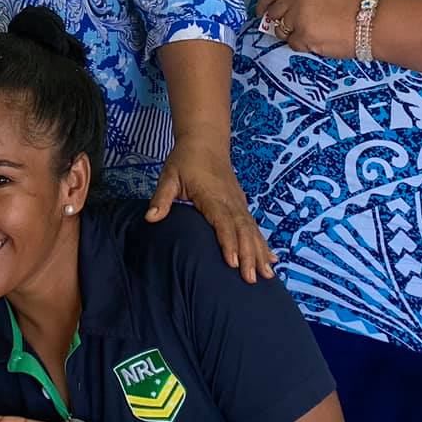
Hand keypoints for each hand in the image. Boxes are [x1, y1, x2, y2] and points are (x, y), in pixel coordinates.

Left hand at [148, 140, 274, 281]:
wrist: (205, 141)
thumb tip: (150, 218)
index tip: (232, 263)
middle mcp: (230, 201)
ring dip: (260, 253)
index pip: (223, 222)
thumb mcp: (169, 176)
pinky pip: (254, 226)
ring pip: (252, 230)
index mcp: (212, 196)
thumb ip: (161, 199)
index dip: (228, 243)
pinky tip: (271, 259)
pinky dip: (263, 243)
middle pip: (243, 230)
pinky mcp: (241, 204)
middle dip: (249, 255)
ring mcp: (238, 202)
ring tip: (268, 275)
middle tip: (252, 279)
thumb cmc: (185, 160)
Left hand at [255, 0, 363, 59]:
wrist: (370, 22)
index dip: (263, 2)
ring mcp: (299, 19)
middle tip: (284, 27)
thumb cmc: (355, 5)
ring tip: (311, 33)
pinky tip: (317, 40)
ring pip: (282, 30)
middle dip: (277, 20)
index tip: (260, 11)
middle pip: (274, 12)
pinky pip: (293, 44)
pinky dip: (302, 44)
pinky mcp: (304, 37)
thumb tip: (287, 5)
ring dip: (292, 34)